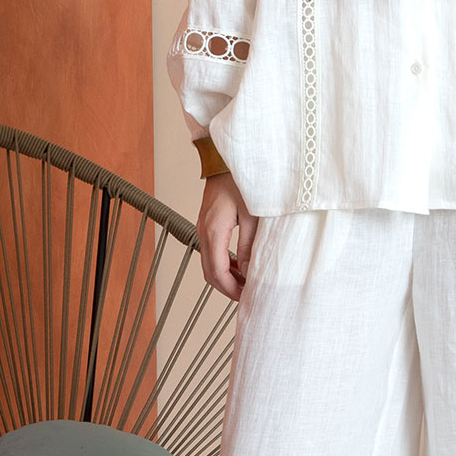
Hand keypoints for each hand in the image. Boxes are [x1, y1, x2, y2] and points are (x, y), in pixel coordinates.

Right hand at [197, 173, 257, 301]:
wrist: (225, 157)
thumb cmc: (241, 179)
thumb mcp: (253, 215)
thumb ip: (249, 245)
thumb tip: (250, 271)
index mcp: (213, 231)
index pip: (217, 272)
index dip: (232, 290)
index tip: (247, 298)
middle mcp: (204, 230)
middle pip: (210, 272)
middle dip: (228, 287)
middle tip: (248, 295)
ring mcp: (203, 226)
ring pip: (210, 262)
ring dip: (226, 276)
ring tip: (247, 282)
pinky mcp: (207, 222)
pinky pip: (212, 250)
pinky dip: (224, 263)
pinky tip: (240, 264)